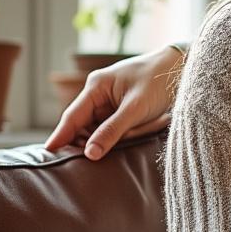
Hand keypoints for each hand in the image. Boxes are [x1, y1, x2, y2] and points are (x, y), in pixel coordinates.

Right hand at [44, 45, 183, 159]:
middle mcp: (99, 93)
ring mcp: (111, 100)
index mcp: (96, 86)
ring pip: (100, 128)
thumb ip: (113, 130)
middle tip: (83, 163)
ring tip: (114, 148)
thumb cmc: (159, 81)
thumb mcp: (135, 108)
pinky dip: (118, 136)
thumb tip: (90, 153)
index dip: (60, 135)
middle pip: (84, 125)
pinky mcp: (123, 107)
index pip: (72, 116)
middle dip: (87, 141)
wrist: (182, 69)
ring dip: (107, 139)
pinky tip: (125, 141)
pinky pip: (114, 127)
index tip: (48, 153)